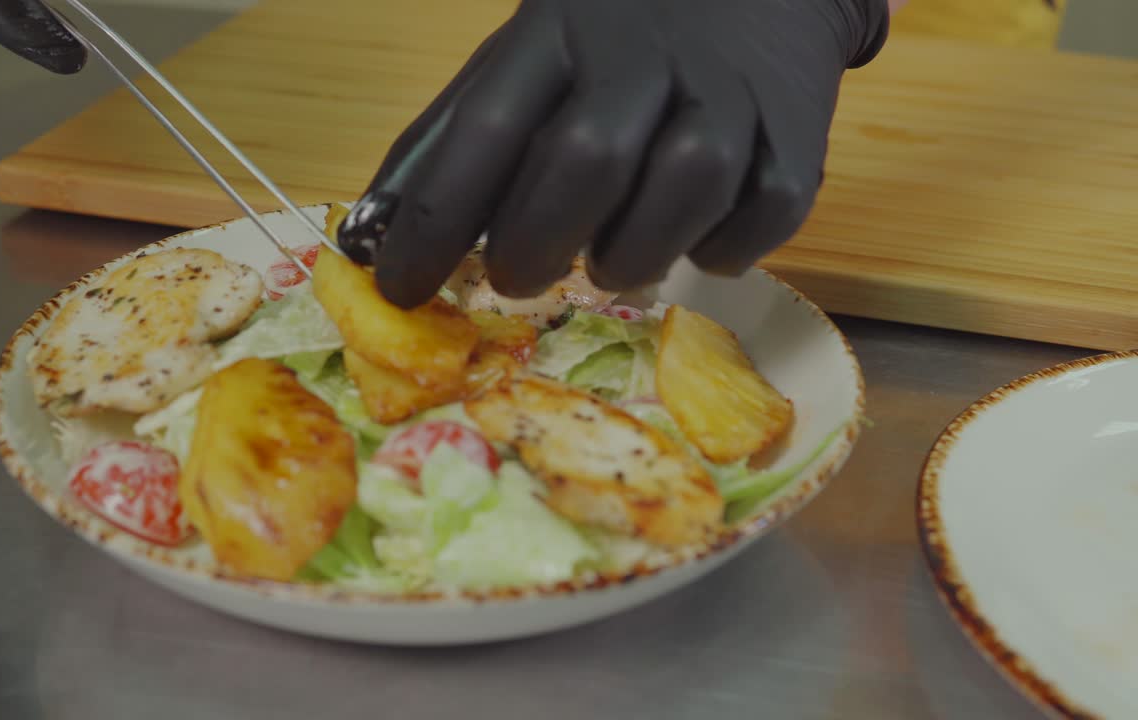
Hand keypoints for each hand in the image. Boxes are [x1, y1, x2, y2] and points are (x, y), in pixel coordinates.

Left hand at [341, 0, 889, 308]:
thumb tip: (377, 236)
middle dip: (535, 243)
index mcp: (558, 31)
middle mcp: (645, 54)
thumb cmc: (614, 36)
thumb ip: (453, 139)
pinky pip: (761, 217)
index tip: (400, 289)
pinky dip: (722, 250)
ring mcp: (729, 91)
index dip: (436, 222)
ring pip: (685, 190)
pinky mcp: (797, 135)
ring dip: (632, 254)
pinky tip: (694, 236)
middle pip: (586, 162)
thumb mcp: (524, 55)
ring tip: (606, 260)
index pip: (485, 131)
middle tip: (516, 277)